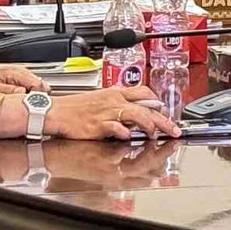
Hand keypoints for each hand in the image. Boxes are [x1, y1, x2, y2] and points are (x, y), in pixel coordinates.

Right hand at [47, 85, 181, 140]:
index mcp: (115, 93)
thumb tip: (136, 114)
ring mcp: (107, 112)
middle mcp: (114, 101)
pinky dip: (125, 132)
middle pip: (146, 106)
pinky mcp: (98, 125)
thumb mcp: (101, 101)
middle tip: (174, 130)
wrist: (55, 112)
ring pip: (137, 114)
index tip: (166, 113)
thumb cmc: (75, 109)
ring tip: (155, 135)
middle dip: (164, 120)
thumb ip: (119, 106)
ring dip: (149, 125)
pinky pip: (116, 127)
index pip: (144, 92)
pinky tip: (129, 137)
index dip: (158, 103)